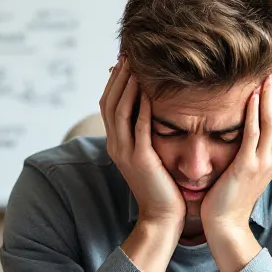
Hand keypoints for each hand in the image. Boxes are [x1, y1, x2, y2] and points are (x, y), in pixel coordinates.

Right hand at [100, 58, 184, 230]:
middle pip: (110, 102)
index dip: (115, 81)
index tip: (124, 60)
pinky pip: (139, 127)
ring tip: (135, 65)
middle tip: (127, 54)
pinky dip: (142, 107)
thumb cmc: (162, 186)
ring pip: (120, 111)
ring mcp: (126, 153)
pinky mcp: (141, 160)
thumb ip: (145, 134)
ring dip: (127, 86)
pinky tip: (148, 91)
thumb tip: (151, 110)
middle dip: (118, 76)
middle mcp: (116, 145)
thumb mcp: (149, 155)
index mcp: (116, 143)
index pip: (109, 104)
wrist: (162, 217)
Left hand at [202, 68, 271, 271]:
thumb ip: (250, 145)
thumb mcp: (245, 166)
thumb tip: (249, 125)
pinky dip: (254, 111)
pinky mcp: (247, 166)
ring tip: (267, 72)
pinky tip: (251, 94)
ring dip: (270, 93)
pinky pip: (254, 133)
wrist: (224, 225)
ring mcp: (264, 161)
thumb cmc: (228, 195)